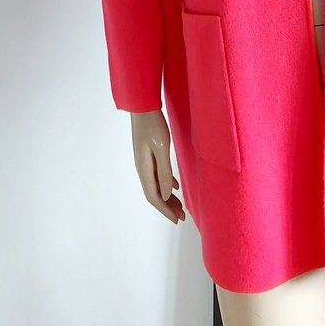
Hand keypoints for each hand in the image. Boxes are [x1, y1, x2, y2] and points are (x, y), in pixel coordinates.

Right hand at [130, 110, 185, 224]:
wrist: (142, 106)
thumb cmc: (153, 125)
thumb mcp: (161, 148)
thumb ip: (163, 172)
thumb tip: (166, 195)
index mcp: (144, 168)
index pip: (154, 197)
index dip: (165, 210)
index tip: (177, 219)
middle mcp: (142, 168)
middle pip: (154, 194)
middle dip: (168, 207)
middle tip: (182, 216)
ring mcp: (144, 161)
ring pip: (156, 185)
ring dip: (167, 197)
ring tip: (180, 206)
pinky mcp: (148, 154)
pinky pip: (157, 175)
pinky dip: (166, 184)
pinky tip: (175, 186)